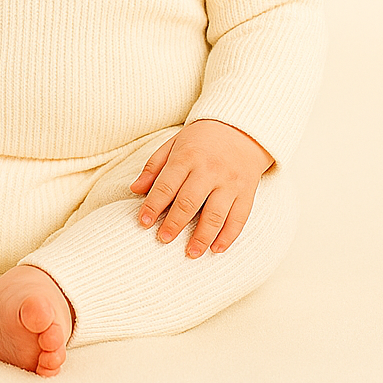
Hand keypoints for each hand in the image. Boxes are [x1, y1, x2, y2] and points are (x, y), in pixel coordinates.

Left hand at [129, 119, 274, 257]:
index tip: (142, 223)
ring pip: (216, 214)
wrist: (242, 129)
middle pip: (189, 202)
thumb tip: (134, 190)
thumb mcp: (173, 144)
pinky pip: (239, 217)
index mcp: (187, 157)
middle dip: (174, 224)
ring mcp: (230, 182)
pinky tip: (217, 249)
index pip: (166, 185)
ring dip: (202, 237)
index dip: (153, 206)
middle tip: (163, 240)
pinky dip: (229, 236)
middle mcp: (210, 170)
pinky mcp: (247, 191)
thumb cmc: (201, 139)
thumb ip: (154, 168)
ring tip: (190, 253)